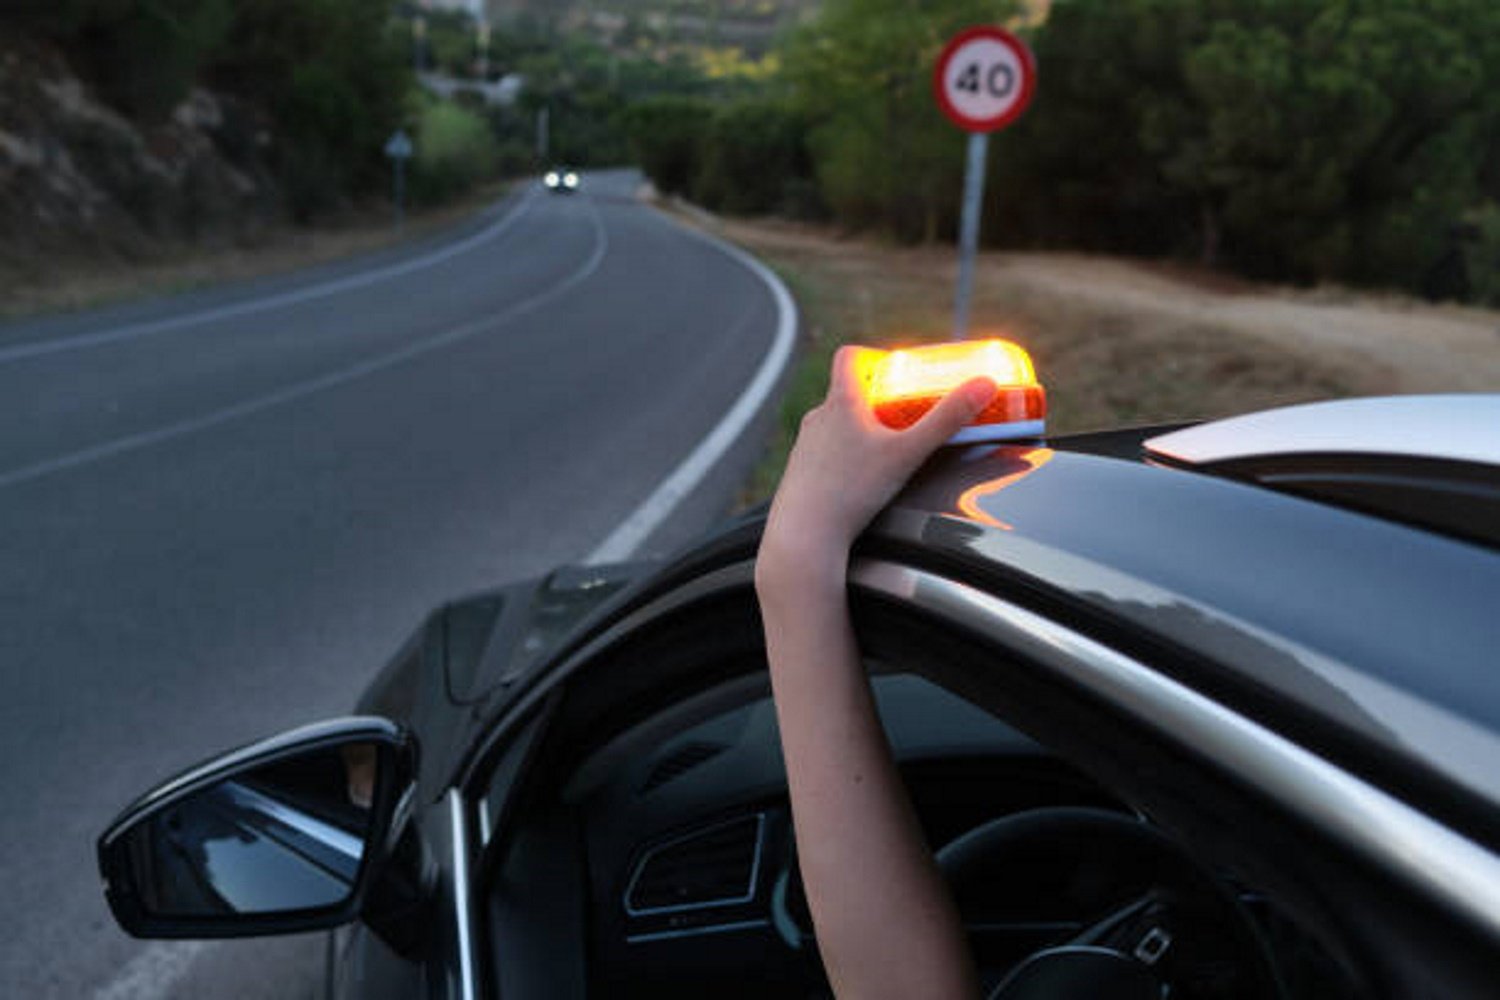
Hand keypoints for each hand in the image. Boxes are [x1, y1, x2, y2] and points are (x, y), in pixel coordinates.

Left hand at [761, 345, 996, 574]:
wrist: (805, 534)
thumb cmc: (852, 491)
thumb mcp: (909, 452)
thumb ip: (947, 420)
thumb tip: (985, 384)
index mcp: (840, 403)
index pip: (849, 357)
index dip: (871, 355)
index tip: (893, 368)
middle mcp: (816, 419)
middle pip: (845, 392)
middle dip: (875, 399)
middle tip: (902, 414)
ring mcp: (804, 446)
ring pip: (833, 425)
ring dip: (858, 430)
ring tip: (884, 450)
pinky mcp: (799, 473)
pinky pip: (823, 454)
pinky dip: (843, 457)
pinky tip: (859, 481)